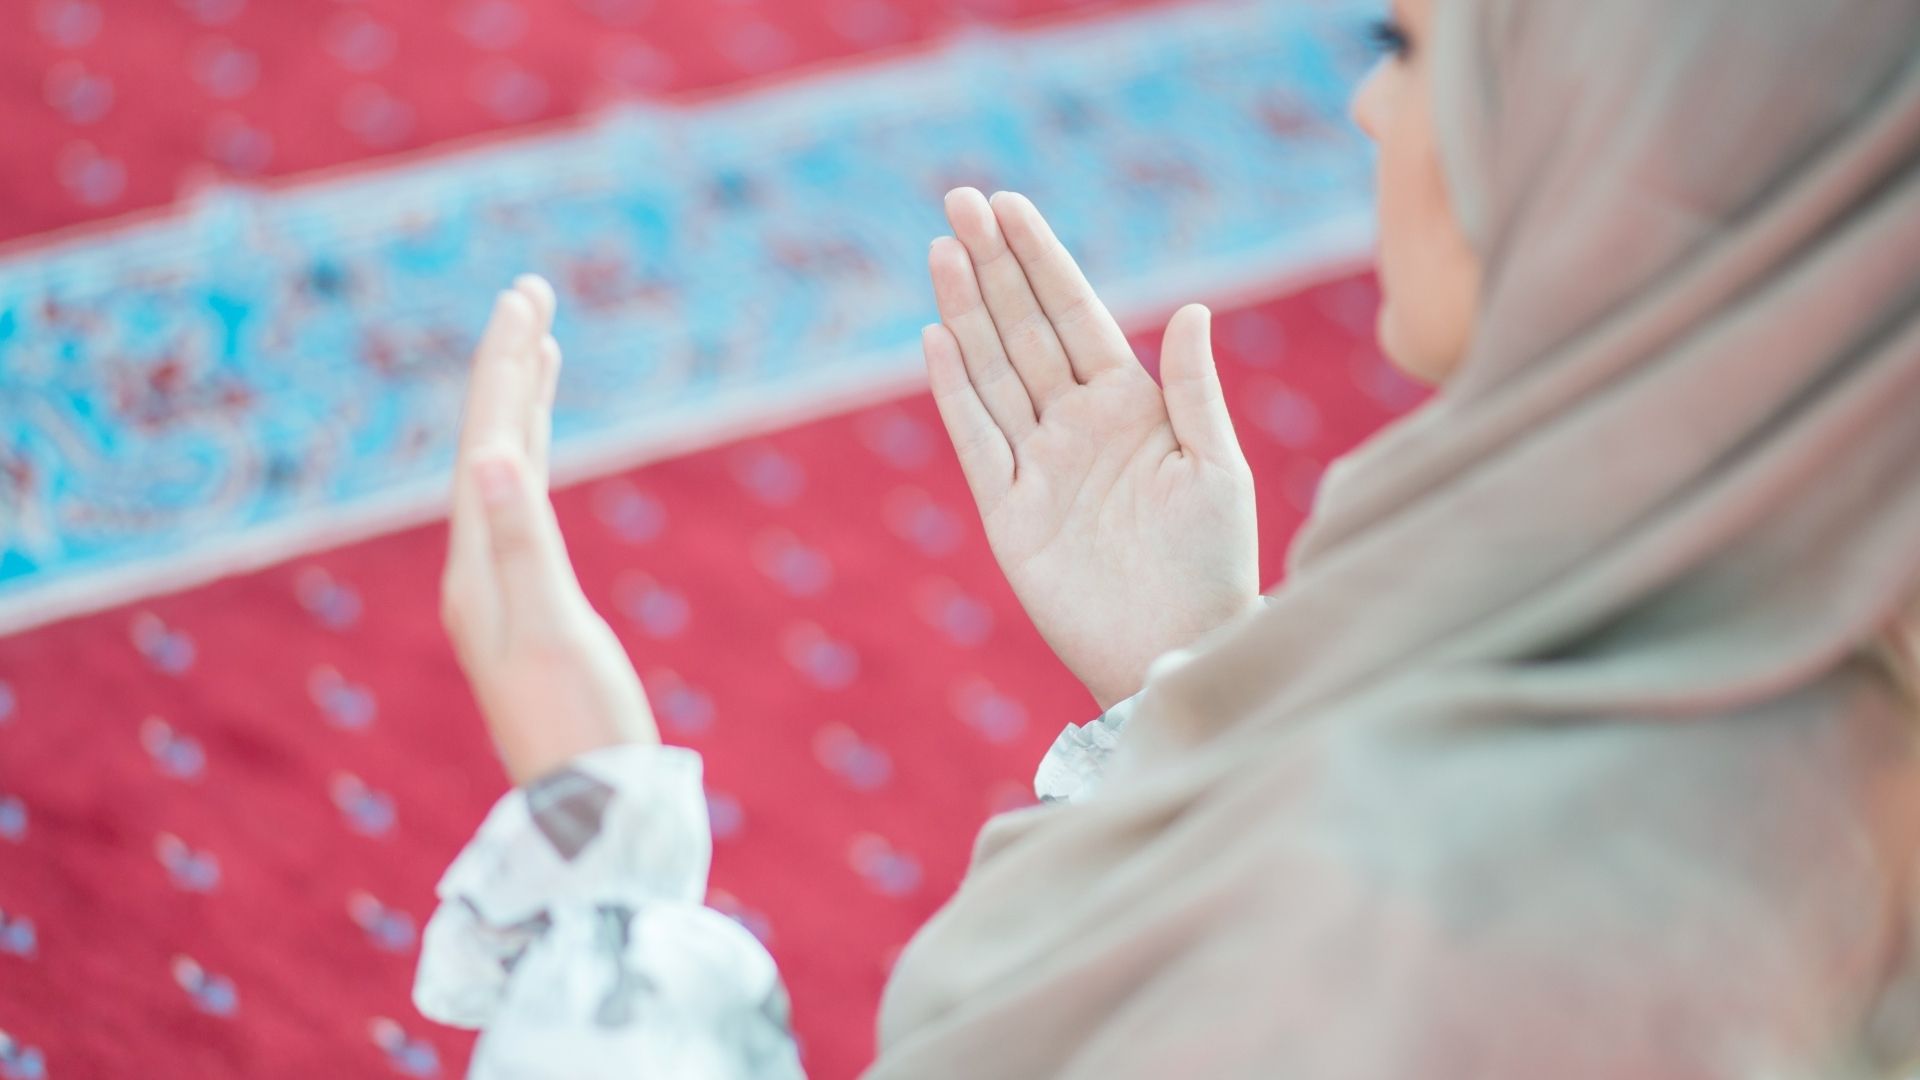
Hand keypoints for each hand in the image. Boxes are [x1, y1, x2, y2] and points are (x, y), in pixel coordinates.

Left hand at [440, 275, 657, 785]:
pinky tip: (540, 451)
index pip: (487, 443)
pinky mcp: (533, 607)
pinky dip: (536, 461)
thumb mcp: (553, 633)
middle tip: (531, 294)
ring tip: (542, 349)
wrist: (586, 813)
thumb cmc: (580, 729)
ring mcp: (502, 588)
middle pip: (488, 446)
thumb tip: (496, 459)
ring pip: (507, 474)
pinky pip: (525, 511)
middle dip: (510, 369)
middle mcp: (479, 569)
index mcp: (479, 566)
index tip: (526, 301)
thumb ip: (525, 544)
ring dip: (522, 407)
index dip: (505, 370)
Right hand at [923, 189, 1260, 710]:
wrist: (1174, 649)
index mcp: (1131, 405)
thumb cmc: (1211, 563)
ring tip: (941, 251)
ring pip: (993, 372)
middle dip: (993, 265)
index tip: (1009, 205)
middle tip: (958, 201)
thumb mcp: (1215, 469)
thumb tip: (1192, 309)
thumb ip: (1192, 390)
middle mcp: (1077, 424)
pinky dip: (955, 391)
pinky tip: (937, 338)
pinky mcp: (1008, 512)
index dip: (1042, 260)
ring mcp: (1038, 464)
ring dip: (966, 311)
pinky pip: (976, 439)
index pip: (1076, 316)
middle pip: (1024, 330)